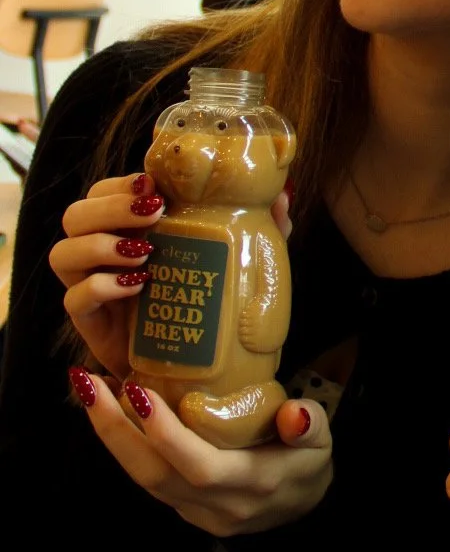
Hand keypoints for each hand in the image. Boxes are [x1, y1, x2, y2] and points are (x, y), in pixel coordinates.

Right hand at [51, 172, 292, 379]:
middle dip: (108, 207)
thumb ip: (262, 230)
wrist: (197, 366)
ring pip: (62, 252)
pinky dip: (99, 287)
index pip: (104, 191)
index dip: (119, 184)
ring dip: (98, 245)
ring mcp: (93, 286)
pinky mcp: (90, 323)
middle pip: (76, 214)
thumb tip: (283, 195)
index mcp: (131, 229)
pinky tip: (134, 287)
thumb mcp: (243, 262)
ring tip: (144, 253)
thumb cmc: (215, 302)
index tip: (154, 186)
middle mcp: (104, 252)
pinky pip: (73, 300)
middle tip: (153, 213)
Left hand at [67, 368, 332, 535]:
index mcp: (252, 485)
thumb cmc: (308, 465)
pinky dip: (123, 443)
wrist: (302, 509)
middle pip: (153, 474)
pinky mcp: (180, 506)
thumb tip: (295, 412)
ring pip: (141, 477)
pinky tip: (110, 409)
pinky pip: (145, 476)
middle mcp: (216, 505)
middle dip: (115, 430)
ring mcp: (194, 510)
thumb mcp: (322, 442)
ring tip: (89, 388)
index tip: (138, 390)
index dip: (166, 433)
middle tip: (90, 382)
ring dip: (110, 434)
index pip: (199, 466)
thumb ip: (310, 425)